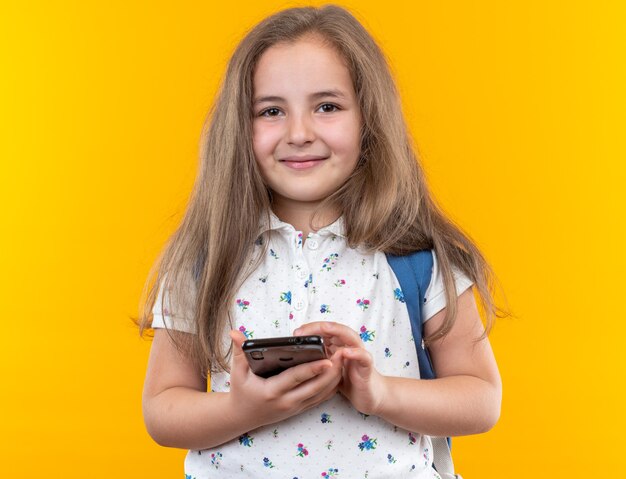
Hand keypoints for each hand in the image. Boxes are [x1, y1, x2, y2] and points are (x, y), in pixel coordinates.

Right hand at [227, 330, 342, 427]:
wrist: (241, 417)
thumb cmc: (240, 392)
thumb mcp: (237, 372)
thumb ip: (239, 352)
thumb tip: (235, 332)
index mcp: (272, 391)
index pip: (296, 378)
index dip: (312, 369)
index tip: (327, 360)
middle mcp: (286, 402)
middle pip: (314, 387)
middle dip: (331, 372)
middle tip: (342, 355)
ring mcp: (294, 408)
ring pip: (320, 395)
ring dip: (334, 379)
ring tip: (343, 361)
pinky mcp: (299, 410)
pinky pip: (319, 399)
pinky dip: (330, 388)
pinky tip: (338, 375)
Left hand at [293, 322, 387, 415]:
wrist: (371, 396)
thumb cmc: (349, 381)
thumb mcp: (329, 370)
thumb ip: (319, 360)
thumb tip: (296, 358)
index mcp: (339, 345)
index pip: (324, 330)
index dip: (310, 329)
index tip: (296, 334)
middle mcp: (349, 346)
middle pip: (335, 329)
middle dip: (318, 327)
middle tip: (301, 333)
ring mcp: (359, 355)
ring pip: (350, 336)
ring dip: (336, 331)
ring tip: (324, 329)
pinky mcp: (367, 367)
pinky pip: (363, 357)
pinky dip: (356, 353)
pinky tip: (346, 352)